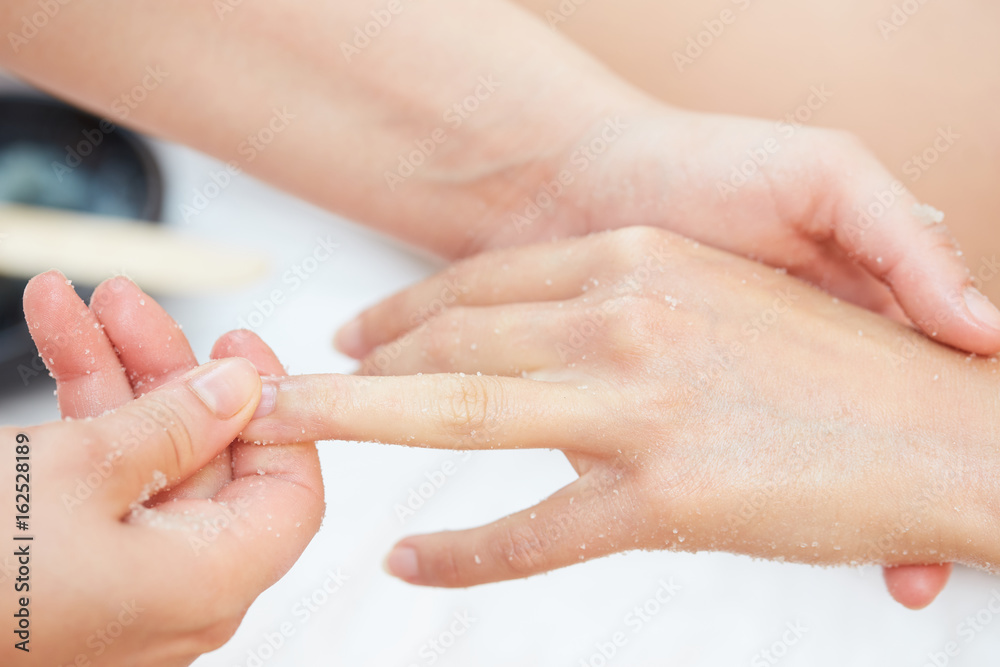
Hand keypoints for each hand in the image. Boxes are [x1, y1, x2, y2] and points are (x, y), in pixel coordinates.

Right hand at [5, 272, 323, 665]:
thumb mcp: (83, 469)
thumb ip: (177, 423)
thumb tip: (243, 388)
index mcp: (213, 579)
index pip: (292, 492)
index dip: (275, 412)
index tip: (238, 348)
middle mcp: (181, 589)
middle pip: (210, 459)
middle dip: (166, 369)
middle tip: (128, 302)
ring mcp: (128, 580)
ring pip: (148, 458)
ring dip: (110, 375)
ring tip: (74, 302)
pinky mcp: (77, 566)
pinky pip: (100, 483)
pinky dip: (75, 414)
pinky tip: (52, 336)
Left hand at [338, 106, 994, 607]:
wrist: (952, 424)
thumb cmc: (844, 364)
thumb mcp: (720, 299)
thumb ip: (628, 312)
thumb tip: (553, 350)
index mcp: (641, 262)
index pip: (485, 286)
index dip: (404, 312)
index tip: (352, 336)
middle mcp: (629, 317)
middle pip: (452, 338)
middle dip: (350, 367)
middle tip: (272, 389)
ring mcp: (640, 403)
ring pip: (463, 412)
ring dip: (360, 426)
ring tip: (287, 438)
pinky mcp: (667, 492)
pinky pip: (535, 530)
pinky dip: (466, 550)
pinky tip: (414, 560)